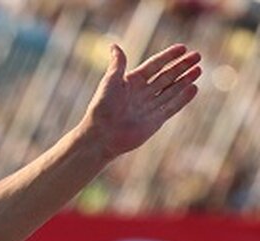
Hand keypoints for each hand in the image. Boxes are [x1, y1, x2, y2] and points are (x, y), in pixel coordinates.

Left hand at [83, 43, 200, 158]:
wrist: (101, 135)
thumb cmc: (102, 107)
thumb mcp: (110, 81)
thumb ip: (118, 64)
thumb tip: (114, 45)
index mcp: (131, 82)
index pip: (154, 65)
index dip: (168, 57)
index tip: (183, 47)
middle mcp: (142, 93)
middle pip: (166, 76)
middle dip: (181, 66)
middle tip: (198, 56)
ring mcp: (149, 107)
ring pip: (171, 90)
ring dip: (185, 80)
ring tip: (199, 69)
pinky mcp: (155, 121)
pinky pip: (172, 107)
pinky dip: (183, 98)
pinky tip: (194, 88)